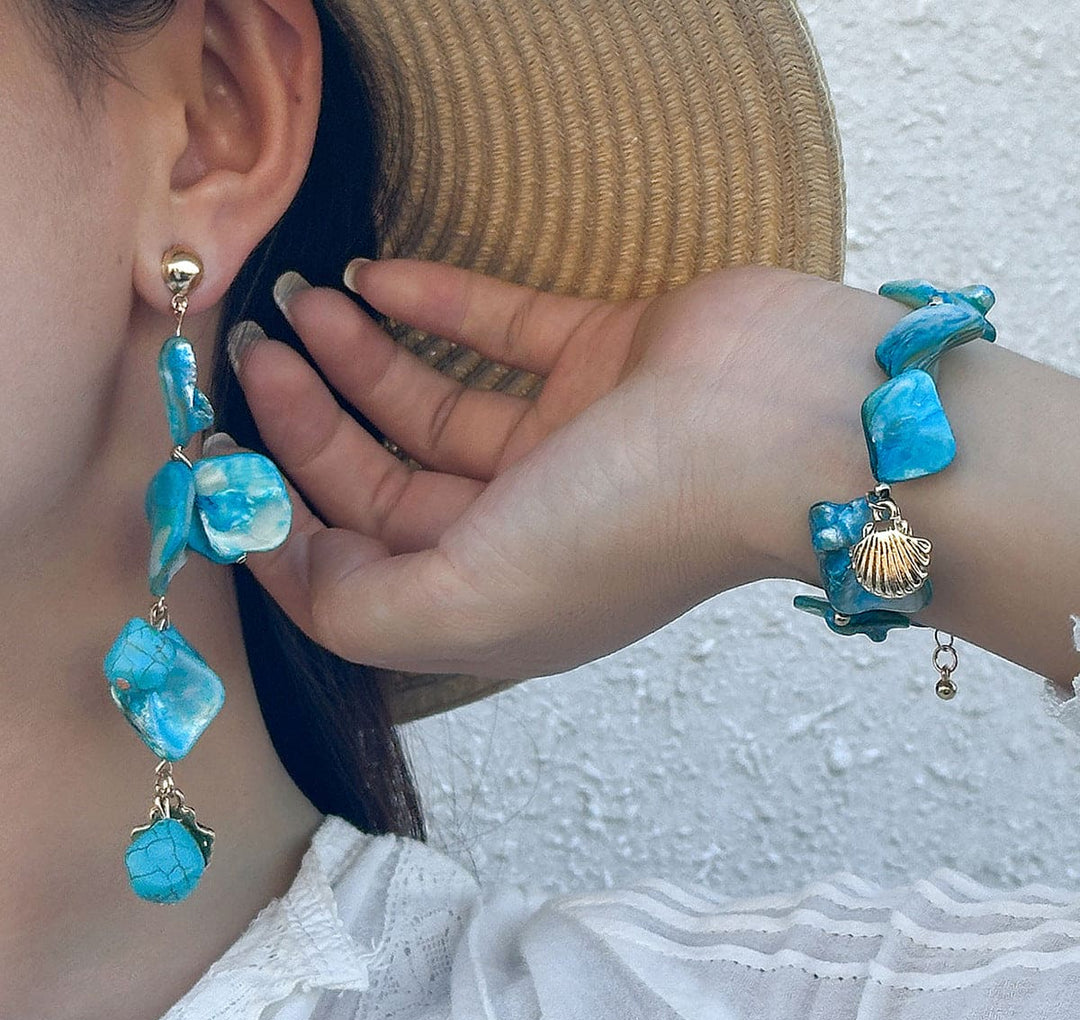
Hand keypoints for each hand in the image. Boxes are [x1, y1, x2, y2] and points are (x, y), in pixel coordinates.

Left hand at [223, 258, 841, 678]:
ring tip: (301, 305)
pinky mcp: (599, 361)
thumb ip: (361, 607)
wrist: (790, 427)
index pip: (363, 572)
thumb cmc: (632, 524)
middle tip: (254, 359)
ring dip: (359, 357)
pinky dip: (435, 304)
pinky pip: (499, 331)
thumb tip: (288, 563)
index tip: (223, 465)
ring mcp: (564, 442)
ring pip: (431, 403)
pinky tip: (375, 276)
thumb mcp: (472, 601)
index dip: (286, 528)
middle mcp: (523, 530)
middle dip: (309, 425)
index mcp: (493, 601)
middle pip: (385, 482)